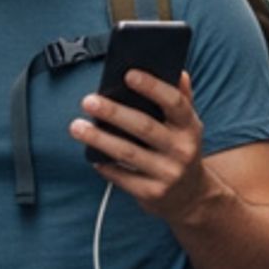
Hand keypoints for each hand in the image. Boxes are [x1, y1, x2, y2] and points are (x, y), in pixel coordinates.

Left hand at [69, 71, 211, 223]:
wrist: (191, 197)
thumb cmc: (180, 150)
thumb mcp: (187, 125)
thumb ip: (181, 98)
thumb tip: (178, 71)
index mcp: (190, 126)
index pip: (174, 102)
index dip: (152, 87)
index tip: (128, 74)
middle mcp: (182, 150)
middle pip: (144, 127)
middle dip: (114, 113)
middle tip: (88, 101)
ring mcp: (167, 173)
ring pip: (128, 153)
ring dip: (99, 139)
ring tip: (77, 127)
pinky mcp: (152, 193)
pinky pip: (122, 178)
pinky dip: (105, 166)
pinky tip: (91, 156)